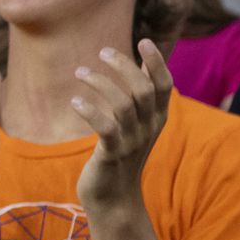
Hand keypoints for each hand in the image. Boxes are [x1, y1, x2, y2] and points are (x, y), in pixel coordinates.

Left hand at [71, 40, 172, 211]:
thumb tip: (142, 64)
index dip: (157, 62)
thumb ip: (141, 97)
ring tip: (79, 72)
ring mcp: (133, 142)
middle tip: (102, 52)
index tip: (143, 40)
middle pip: (143, 89)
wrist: (114, 199)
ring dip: (100, 83)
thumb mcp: (137, 125)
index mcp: (157, 118)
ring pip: (123, 104)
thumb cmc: (121, 155)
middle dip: (123, 66)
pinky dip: (90, 110)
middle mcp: (149, 128)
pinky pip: (106, 127)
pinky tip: (75, 101)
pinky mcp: (113, 155)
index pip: (165, 85)